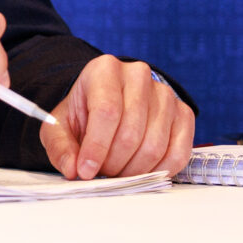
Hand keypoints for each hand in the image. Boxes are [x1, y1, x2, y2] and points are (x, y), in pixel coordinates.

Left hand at [41, 56, 194, 178]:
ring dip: (133, 170)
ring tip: (117, 171)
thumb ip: (60, 148)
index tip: (85, 171)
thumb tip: (73, 170)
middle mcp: (138, 75)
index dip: (96, 147)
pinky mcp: (183, 113)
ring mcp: (165, 94)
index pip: (107, 111)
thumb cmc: (83, 115)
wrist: (107, 105)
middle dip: (113, 163)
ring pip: (155, 145)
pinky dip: (159, 171)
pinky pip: (179, 152)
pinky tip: (141, 172)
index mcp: (104, 70)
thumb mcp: (58, 127)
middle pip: (131, 132)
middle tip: (102, 173)